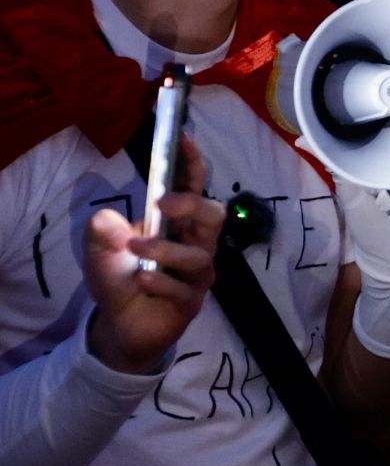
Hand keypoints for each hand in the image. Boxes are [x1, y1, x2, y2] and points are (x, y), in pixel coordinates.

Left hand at [84, 135, 224, 373]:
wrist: (122, 327)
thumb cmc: (120, 278)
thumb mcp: (99, 251)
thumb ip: (101, 232)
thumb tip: (108, 219)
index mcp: (176, 223)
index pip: (192, 187)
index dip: (191, 162)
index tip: (181, 139)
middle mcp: (194, 243)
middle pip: (213, 215)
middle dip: (191, 204)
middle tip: (163, 204)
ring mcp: (197, 273)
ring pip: (199, 254)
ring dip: (164, 250)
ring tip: (133, 250)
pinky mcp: (192, 301)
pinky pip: (184, 288)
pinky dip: (160, 283)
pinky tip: (141, 284)